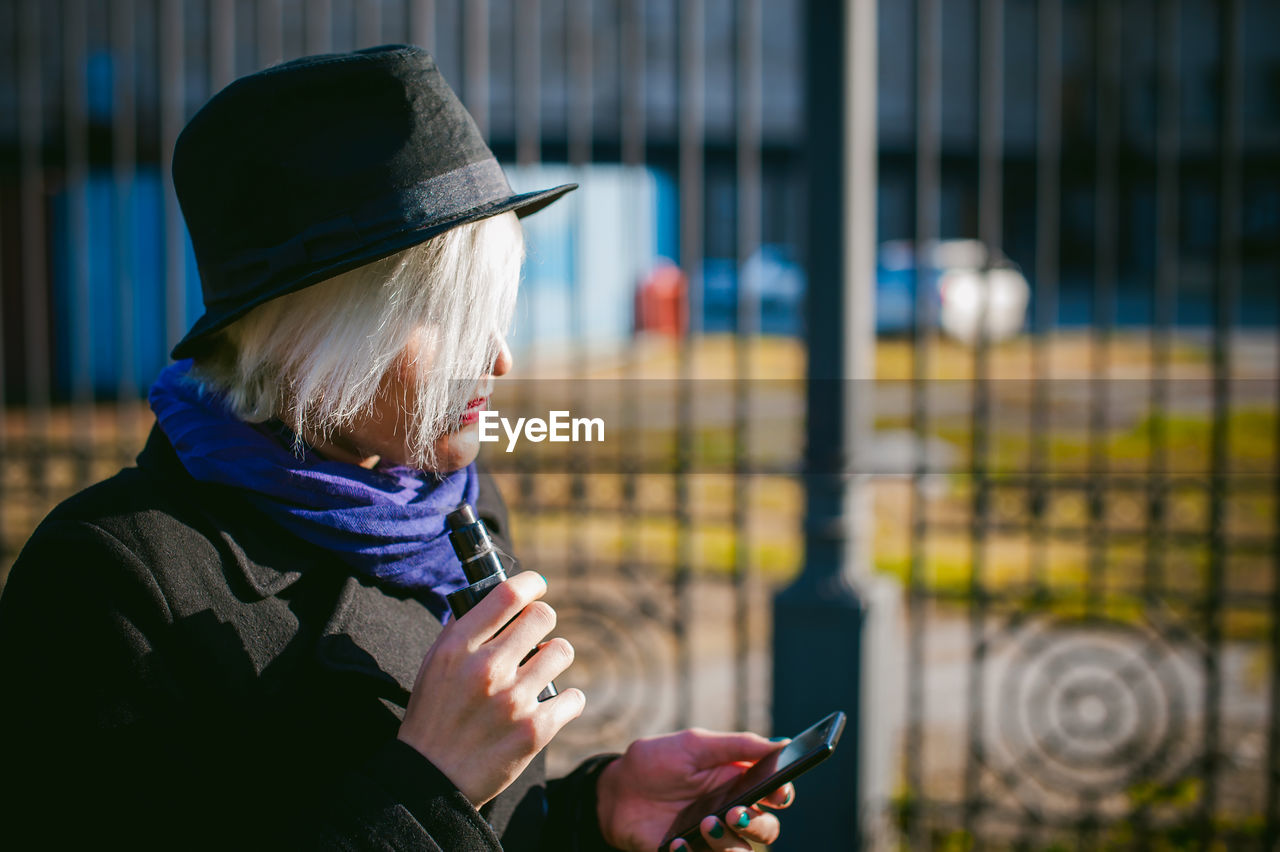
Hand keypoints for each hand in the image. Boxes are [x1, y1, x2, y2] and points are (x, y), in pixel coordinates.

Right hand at [396, 571, 584, 805]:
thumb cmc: (433, 717)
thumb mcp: (434, 665)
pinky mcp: (535, 730)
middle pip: (543, 616)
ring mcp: (514, 700)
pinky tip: (550, 706)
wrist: (431, 782)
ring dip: (553, 661)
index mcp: (458, 648)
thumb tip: (494, 597)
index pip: (507, 595)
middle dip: (542, 623)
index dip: (530, 583)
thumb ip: (462, 630)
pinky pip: (574, 697)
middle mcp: (487, 669)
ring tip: (538, 675)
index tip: (536, 586)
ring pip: (562, 652)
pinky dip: (566, 701)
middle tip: (534, 639)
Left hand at [596, 729, 796, 851]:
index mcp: (738, 781)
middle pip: (766, 828)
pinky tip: (677, 843)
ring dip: (729, 843)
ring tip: (705, 825)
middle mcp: (731, 812)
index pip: (777, 793)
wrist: (615, 792)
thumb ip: (736, 745)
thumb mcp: (693, 745)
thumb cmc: (657, 762)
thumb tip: (781, 744)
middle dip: (757, 824)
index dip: (782, 794)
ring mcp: (712, 837)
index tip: (776, 793)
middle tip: (733, 812)